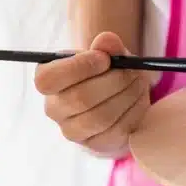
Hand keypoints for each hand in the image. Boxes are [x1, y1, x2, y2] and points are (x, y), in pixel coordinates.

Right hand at [34, 32, 149, 156]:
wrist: (116, 97)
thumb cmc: (106, 71)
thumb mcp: (107, 53)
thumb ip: (107, 45)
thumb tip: (107, 40)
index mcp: (47, 80)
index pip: (48, 79)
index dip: (78, 68)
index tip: (104, 59)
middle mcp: (54, 108)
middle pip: (79, 99)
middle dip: (113, 81)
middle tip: (131, 71)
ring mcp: (72, 131)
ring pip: (100, 117)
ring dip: (126, 96)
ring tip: (137, 83)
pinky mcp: (94, 144)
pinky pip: (116, 131)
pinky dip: (133, 112)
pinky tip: (138, 99)